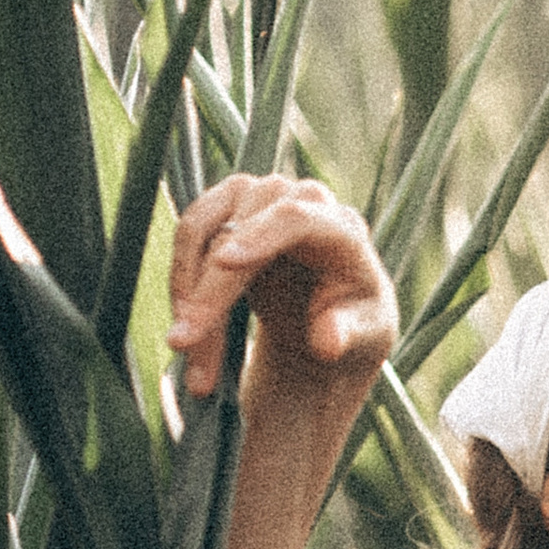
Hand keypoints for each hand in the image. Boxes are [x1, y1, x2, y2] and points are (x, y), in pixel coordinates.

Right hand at [166, 174, 397, 406]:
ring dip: (187, 294)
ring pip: (203, 235)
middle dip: (208, 292)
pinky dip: (181, 282)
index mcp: (341, 228)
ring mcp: (257, 197)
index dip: (258, 237)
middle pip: (238, 234)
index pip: (295, 219)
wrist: (329, 310)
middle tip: (184, 344)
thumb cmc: (354, 320)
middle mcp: (297, 199)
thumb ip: (349, 334)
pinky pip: (189, 237)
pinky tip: (185, 325)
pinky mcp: (226, 206)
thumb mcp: (367, 334)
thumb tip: (328, 342)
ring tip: (185, 350)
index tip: (224, 263)